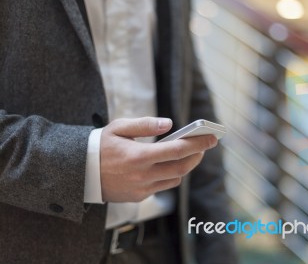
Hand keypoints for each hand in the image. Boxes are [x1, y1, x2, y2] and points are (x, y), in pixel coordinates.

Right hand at [99, 117, 217, 201]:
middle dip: (197, 156)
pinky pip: (162, 186)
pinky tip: (168, 165)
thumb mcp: (119, 128)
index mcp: (139, 156)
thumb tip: (169, 124)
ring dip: (185, 166)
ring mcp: (141, 189)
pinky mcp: (138, 197)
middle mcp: (143, 175)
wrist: (80, 172)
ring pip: (175, 179)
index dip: (199, 144)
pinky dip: (170, 175)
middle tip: (204, 146)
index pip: (178, 150)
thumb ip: (145, 124)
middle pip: (182, 167)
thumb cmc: (100, 145)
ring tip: (188, 153)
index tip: (212, 138)